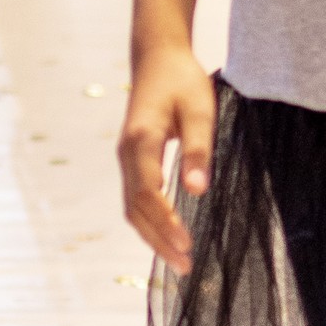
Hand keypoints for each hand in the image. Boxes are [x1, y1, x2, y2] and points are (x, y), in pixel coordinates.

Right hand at [118, 42, 215, 275]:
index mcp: (141, 140)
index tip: (186, 244)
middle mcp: (126, 154)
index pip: (147, 192)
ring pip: (132, 208)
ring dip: (153, 236)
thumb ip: (198, 149)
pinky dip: (149, 222)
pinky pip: (135, 199)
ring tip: (179, 261)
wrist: (157, 58)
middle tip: (185, 267)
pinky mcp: (132, 161)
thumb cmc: (183, 81)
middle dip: (159, 240)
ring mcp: (126, 159)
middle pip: (135, 208)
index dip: (165, 222)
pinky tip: (168, 237)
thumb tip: (196, 190)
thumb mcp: (200, 109)